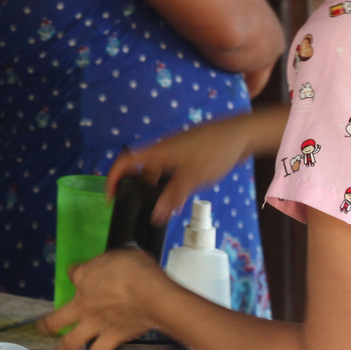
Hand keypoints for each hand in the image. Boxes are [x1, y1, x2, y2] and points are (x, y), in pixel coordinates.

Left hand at [42, 248, 163, 349]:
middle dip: (46, 326)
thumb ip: (110, 263)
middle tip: (43, 329)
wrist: (149, 294)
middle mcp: (83, 303)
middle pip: (55, 319)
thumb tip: (112, 265)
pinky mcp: (110, 338)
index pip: (72, 273)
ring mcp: (94, 323)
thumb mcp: (120, 255)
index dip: (74, 273)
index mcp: (84, 277)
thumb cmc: (136, 269)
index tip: (77, 275)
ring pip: (70, 343)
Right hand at [106, 112, 269, 223]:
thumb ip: (172, 197)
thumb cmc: (215, 151)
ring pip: (158, 171)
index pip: (125, 162)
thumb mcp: (192, 178)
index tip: (110, 197)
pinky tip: (181, 196)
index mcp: (158, 152)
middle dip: (137, 189)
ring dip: (156, 188)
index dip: (113, 178)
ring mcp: (176, 150)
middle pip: (140, 169)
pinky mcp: (189, 153)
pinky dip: (169, 183)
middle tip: (138, 208)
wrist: (240, 134)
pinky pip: (171, 170)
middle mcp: (163, 149)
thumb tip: (155, 216)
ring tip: (162, 207)